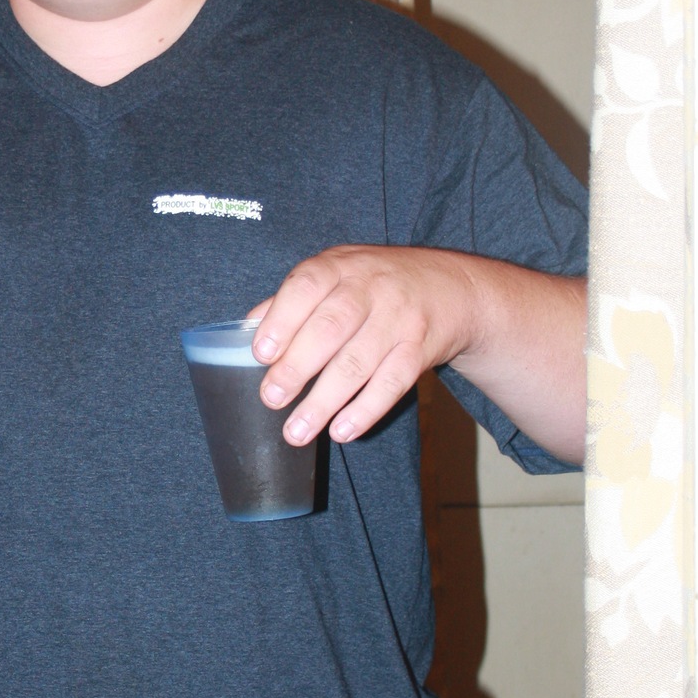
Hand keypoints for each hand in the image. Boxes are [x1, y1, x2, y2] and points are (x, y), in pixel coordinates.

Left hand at [246, 246, 479, 447]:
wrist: (451, 286)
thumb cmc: (375, 283)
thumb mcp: (336, 273)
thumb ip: (292, 300)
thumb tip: (246, 330)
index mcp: (340, 266)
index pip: (307, 286)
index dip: (282, 320)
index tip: (261, 353)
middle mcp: (371, 288)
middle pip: (331, 328)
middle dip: (297, 367)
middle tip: (271, 399)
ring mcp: (399, 319)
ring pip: (359, 362)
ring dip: (324, 401)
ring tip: (296, 431)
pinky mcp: (421, 349)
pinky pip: (393, 383)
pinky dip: (365, 410)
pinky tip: (341, 431)